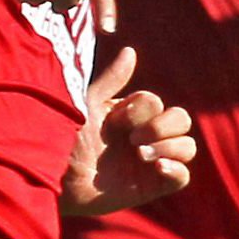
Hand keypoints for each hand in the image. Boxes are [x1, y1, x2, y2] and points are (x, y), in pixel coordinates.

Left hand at [60, 46, 195, 216]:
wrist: (51, 176)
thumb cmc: (61, 137)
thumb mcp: (86, 103)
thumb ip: (111, 80)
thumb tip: (130, 51)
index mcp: (129, 115)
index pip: (156, 102)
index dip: (140, 110)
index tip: (113, 122)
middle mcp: (143, 136)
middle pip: (181, 120)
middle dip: (163, 125)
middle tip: (134, 140)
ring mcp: (148, 162)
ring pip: (187, 147)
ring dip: (169, 146)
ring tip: (141, 155)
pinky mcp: (150, 187)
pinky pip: (182, 177)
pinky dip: (176, 170)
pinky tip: (157, 166)